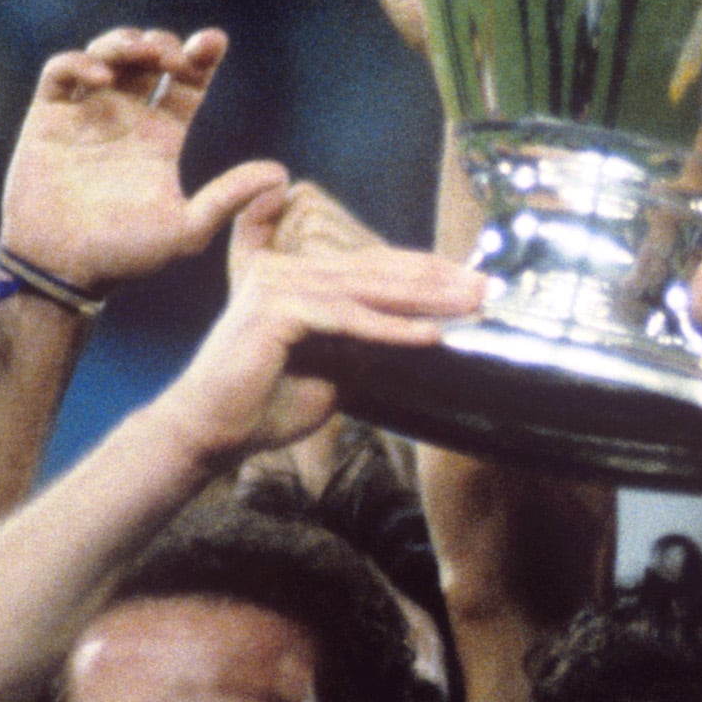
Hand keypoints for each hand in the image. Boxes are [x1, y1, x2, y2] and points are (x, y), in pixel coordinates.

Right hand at [0, 27, 289, 296]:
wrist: (62, 269)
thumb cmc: (125, 255)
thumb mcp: (187, 229)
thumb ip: (228, 199)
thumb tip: (281, 175)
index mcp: (160, 138)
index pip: (185, 84)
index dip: (201, 57)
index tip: (214, 41)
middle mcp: (125, 121)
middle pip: (147, 60)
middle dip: (162, 45)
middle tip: (172, 55)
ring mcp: (86, 116)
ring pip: (106, 55)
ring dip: (124, 43)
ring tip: (140, 54)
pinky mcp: (47, 119)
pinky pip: (60, 73)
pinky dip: (79, 62)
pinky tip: (101, 77)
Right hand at [155, 188, 484, 468]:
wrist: (211, 433)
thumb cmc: (265, 407)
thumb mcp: (332, 372)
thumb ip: (364, 347)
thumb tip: (418, 334)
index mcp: (296, 277)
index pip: (373, 267)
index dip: (424, 272)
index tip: (473, 281)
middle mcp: (285, 270)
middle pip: (377, 270)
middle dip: (438, 279)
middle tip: (490, 286)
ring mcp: (277, 284)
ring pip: (368, 289)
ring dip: (426, 298)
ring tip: (472, 304)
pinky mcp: (276, 310)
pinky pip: (347, 318)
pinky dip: (392, 328)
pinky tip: (432, 334)